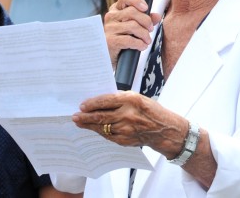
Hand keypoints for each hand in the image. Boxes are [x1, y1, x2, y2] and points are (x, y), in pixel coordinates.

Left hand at [72, 91, 186, 157]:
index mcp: (131, 100)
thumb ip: (120, 99)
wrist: (164, 129)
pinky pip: (108, 136)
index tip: (82, 105)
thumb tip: (100, 101)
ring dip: (89, 125)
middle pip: (100, 116)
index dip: (92, 103)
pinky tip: (94, 129)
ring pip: (102, 127)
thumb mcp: (138, 98)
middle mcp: (127, 114)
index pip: (105, 100)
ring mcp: (126, 129)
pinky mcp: (125, 140)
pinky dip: (100, 132)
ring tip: (80, 122)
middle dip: (85, 116)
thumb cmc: (151, 111)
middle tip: (75, 116)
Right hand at [103, 0, 161, 67]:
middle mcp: (111, 16)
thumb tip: (157, 16)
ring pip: (133, 26)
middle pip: (132, 12)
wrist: (108, 57)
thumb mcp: (134, 28)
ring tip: (147, 40)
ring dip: (144, 34)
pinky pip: (129, 40)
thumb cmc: (122, 39)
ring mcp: (109, 28)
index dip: (137, 0)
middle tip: (150, 29)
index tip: (146, 8)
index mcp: (116, 9)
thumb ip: (145, 20)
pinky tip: (142, 46)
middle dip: (146, 21)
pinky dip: (140, 44)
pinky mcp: (110, 41)